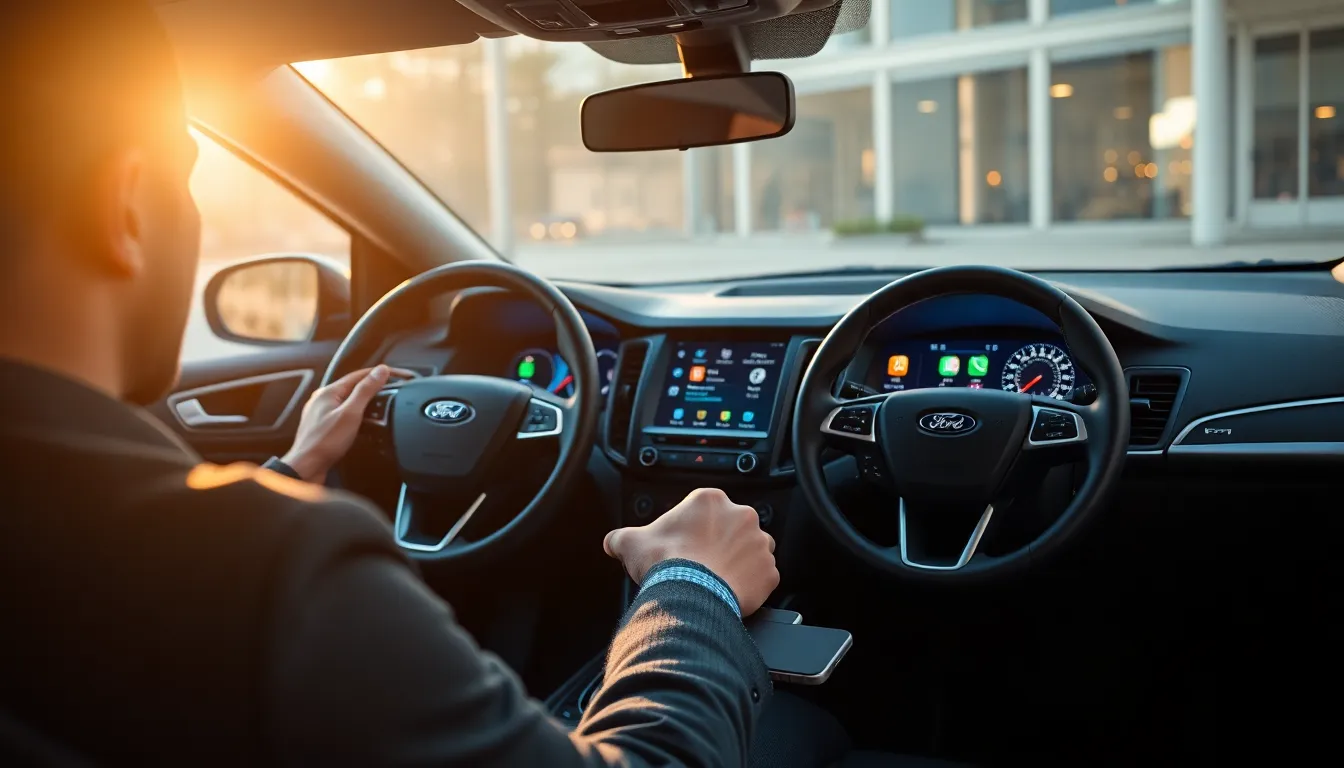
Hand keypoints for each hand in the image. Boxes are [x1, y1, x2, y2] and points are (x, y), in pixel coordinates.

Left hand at [280, 365, 409, 481]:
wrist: (306, 468)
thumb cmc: (323, 443)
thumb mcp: (351, 414)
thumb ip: (366, 390)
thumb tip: (380, 371)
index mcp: (328, 392)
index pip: (360, 374)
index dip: (380, 373)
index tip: (397, 375)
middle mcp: (322, 399)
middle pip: (354, 386)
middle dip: (374, 387)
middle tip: (392, 389)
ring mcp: (320, 413)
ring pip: (348, 401)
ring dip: (365, 401)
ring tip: (381, 404)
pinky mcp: (322, 427)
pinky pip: (343, 413)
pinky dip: (356, 414)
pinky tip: (363, 422)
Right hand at [603, 488, 777, 615]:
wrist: (689, 595)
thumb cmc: (665, 563)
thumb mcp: (632, 543)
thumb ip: (622, 537)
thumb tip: (612, 542)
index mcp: (710, 501)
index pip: (708, 511)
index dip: (697, 530)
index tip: (688, 545)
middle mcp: (742, 516)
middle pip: (735, 528)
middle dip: (722, 544)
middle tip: (704, 564)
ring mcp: (760, 544)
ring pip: (754, 551)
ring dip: (741, 562)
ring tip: (719, 579)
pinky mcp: (770, 572)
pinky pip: (764, 578)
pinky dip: (752, 586)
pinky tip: (733, 593)